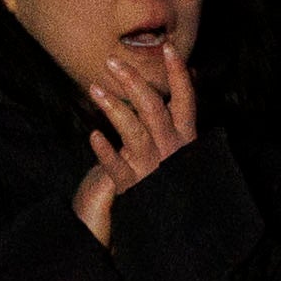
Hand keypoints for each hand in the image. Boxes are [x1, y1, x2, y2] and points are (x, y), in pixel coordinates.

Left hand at [75, 43, 199, 244]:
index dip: (178, 73)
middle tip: (112, 62)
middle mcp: (172, 149)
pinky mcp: (134, 187)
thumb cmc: (182, 188)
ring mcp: (153, 167)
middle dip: (134, 81)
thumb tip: (178, 97)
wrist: (183, 233)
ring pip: (134, 131)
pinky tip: (93, 137)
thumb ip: (180, 129)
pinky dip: (107, 152)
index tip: (167, 47)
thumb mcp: (187, 155)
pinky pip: (118, 167)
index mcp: (187, 139)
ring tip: (94, 90)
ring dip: (114, 108)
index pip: (186, 99)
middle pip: (154, 107)